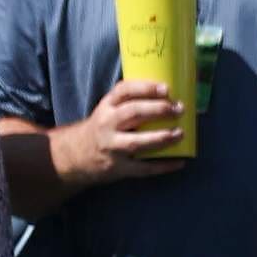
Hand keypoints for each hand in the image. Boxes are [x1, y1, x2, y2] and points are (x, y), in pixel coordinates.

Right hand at [53, 79, 194, 185]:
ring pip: (137, 142)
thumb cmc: (101, 128)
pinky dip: (163, 166)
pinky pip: (143, 168)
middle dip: (158, 110)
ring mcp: (111, 147)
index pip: (124, 91)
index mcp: (106, 106)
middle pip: (133, 113)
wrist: (76, 155)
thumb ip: (129, 103)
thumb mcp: (107, 110)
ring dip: (162, 137)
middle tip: (179, 109)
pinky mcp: (118, 168)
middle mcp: (106, 124)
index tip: (166, 88)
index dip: (146, 88)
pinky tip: (180, 162)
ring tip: (180, 133)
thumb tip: (168, 95)